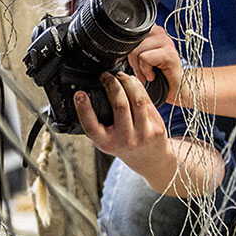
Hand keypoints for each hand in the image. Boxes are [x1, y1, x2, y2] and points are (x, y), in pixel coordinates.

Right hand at [74, 71, 224, 196]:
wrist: (151, 160)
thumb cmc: (124, 146)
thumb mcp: (106, 140)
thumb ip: (97, 123)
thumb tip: (85, 94)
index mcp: (106, 143)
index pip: (91, 126)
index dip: (83, 109)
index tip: (79, 94)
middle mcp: (124, 140)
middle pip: (119, 105)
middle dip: (111, 84)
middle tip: (105, 76)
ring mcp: (143, 134)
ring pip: (136, 99)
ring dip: (126, 82)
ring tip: (119, 75)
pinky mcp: (156, 127)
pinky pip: (146, 101)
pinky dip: (138, 87)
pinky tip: (131, 81)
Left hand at [127, 25, 182, 104]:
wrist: (175, 89)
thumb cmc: (156, 74)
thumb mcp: (137, 58)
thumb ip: (129, 48)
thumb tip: (110, 46)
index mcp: (149, 30)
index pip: (128, 29)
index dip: (123, 46)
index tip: (128, 59)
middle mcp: (158, 31)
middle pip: (130, 40)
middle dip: (130, 58)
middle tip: (140, 69)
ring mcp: (166, 41)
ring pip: (136, 49)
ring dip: (138, 66)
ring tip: (147, 72)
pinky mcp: (169, 54)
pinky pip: (145, 58)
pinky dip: (145, 70)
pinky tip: (152, 75)